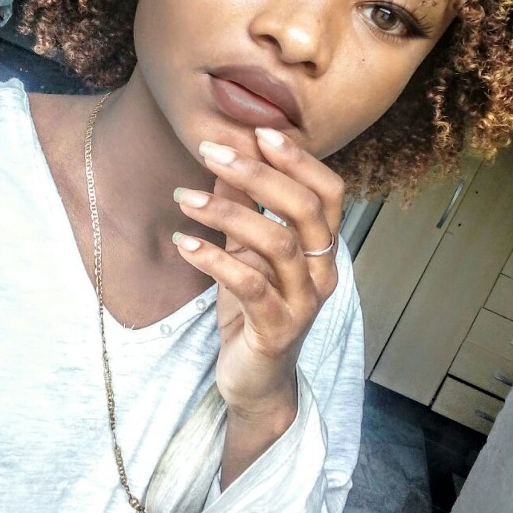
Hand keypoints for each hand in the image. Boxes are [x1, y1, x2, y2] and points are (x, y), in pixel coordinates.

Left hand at [172, 127, 343, 476]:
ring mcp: (304, 303)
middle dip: (259, 174)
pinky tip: (183, 243)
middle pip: (306, 209)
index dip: (300, 159)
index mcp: (321, 247)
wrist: (255, 381)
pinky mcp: (278, 330)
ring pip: (279, 244)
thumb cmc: (253, 309)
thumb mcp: (245, 251)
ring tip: (182, 198)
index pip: (329, 191)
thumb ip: (242, 206)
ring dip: (228, 214)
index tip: (260, 130)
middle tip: (212, 151)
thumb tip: (227, 152)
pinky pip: (251, 287)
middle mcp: (322, 271)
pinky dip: (215, 260)